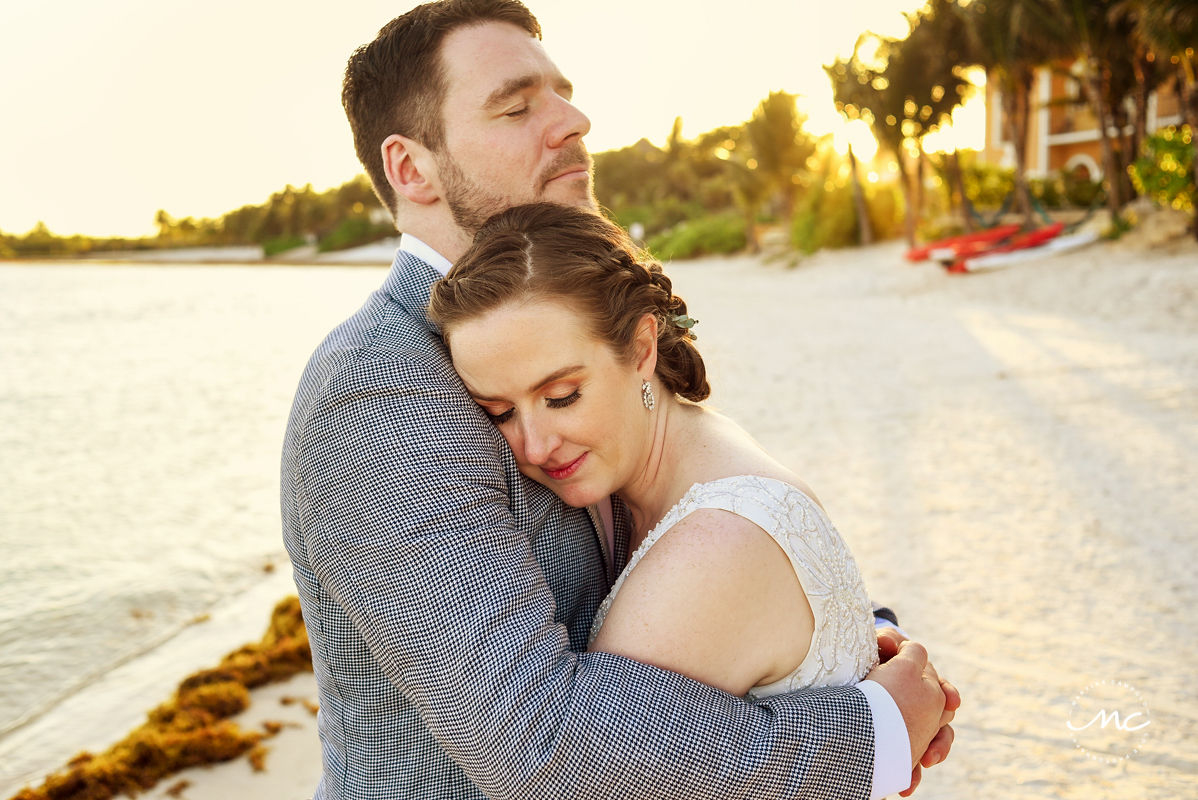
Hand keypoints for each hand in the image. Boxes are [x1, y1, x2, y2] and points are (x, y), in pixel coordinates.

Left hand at [876, 627, 960, 791]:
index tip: (950, 702)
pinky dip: (911, 775)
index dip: (948, 695)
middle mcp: (925, 704)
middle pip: (942, 725)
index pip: (944, 691)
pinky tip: (905, 787)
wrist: (857, 669)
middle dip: (939, 741)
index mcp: (924, 680)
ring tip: (918, 771)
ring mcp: (914, 723)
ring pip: (931, 745)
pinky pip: (911, 761)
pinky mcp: (899, 740)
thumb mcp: (879, 644)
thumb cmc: (873, 654)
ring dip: (928, 759)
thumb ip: (888, 640)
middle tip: (930, 754)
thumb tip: (889, 644)